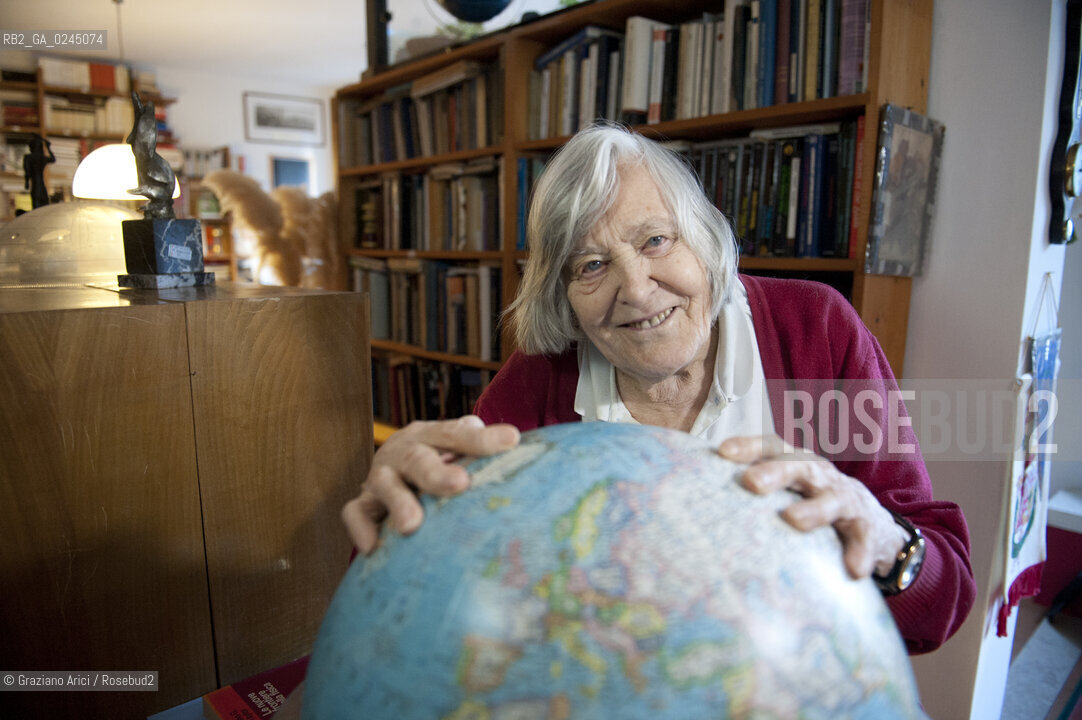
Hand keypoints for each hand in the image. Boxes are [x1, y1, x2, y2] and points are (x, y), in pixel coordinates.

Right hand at [342, 415, 519, 554]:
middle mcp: (403, 452)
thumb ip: (478, 453)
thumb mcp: (459, 453)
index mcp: (432, 436)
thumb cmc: (443, 464)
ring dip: (398, 502)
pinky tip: (373, 547)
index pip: (456, 434)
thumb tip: (512, 446)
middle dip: (437, 473)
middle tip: (460, 484)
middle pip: (418, 458)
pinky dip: (360, 528)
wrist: (399, 467)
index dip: (481, 439)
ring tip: (410, 526)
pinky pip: (355, 513)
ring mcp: (381, 477)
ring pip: (385, 485)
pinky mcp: (364, 502)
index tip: (511, 440)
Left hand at [718, 435, 907, 578]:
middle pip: (798, 466)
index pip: (772, 446)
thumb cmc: (807, 501)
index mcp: (795, 462)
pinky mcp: (867, 525)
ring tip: (793, 520)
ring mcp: (844, 499)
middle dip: (776, 472)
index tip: (722, 452)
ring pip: (831, 499)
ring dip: (813, 509)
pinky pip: (864, 538)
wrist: (868, 518)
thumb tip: (690, 494)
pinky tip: (853, 571)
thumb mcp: (784, 489)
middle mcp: (819, 474)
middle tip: (751, 483)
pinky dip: (860, 552)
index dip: (749, 446)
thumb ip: (749, 491)